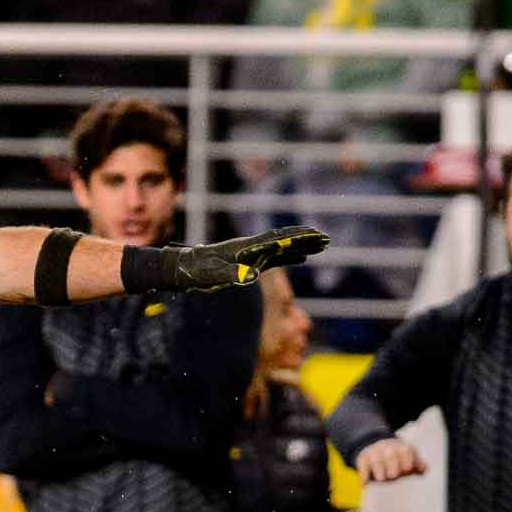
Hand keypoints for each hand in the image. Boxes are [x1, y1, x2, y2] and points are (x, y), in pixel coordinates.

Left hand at [166, 226, 329, 291]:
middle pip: (284, 241)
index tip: (316, 236)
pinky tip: (301, 259)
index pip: (278, 240)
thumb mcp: (214, 275)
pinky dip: (291, 258)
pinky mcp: (249, 261)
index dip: (297, 239)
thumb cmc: (198, 273)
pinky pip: (275, 258)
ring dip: (302, 247)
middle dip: (306, 240)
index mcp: (247, 247)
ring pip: (283, 248)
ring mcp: (252, 253)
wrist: (184, 269)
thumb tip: (251, 275)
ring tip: (321, 246)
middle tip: (327, 239)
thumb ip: (231, 274)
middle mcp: (252, 247)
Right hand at [355, 436, 426, 482]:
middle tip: (394, 475)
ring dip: (378, 468)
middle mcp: (388, 448)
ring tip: (381, 479)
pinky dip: (363, 474)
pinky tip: (365, 483)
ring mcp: (374, 453)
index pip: (406, 451)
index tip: (407, 469)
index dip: (407, 459)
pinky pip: (362, 465)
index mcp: (401, 448)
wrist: (375, 445)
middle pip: (390, 454)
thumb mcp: (408, 458)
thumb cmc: (396, 458)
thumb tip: (423, 469)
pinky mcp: (363, 459)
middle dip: (393, 464)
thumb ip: (417, 464)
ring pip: (375, 458)